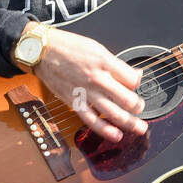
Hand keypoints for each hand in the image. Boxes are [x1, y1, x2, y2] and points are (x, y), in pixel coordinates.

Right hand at [33, 29, 147, 141]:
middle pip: (127, 99)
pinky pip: (92, 120)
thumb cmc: (68, 47)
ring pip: (114, 113)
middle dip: (138, 106)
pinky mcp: (75, 102)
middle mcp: (97, 79)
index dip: (138, 84)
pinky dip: (106, 130)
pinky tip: (116, 135)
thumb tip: (135, 75)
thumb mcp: (97, 48)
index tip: (136, 85)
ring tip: (140, 128)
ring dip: (130, 123)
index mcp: (104, 62)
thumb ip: (117, 65)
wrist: (42, 51)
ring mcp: (86, 93)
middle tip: (140, 108)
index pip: (132, 80)